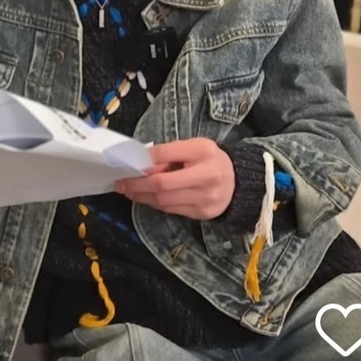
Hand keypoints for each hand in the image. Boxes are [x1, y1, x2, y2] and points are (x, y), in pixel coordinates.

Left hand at [115, 138, 234, 219]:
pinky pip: (171, 210)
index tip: (129, 163)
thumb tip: (143, 163)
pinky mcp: (202, 214)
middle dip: (137, 185)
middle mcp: (206, 177)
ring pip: (164, 201)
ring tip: (129, 191)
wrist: (239, 183)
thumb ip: (169, 152)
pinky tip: (147, 197)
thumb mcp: (193, 146)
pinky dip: (156, 203)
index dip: (145, 160)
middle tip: (121, 183)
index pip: (166, 154)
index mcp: (203, 153)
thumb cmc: (210, 160)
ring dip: (142, 197)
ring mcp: (205, 199)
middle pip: (163, 184)